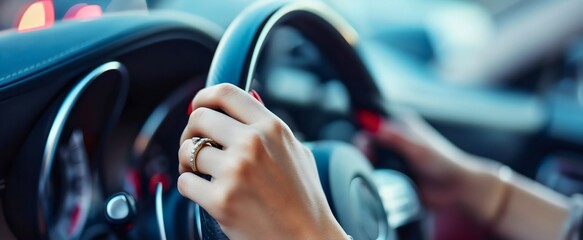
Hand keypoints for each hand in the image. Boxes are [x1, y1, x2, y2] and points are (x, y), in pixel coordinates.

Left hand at [177, 84, 346, 239]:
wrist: (306, 238)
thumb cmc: (304, 198)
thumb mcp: (296, 151)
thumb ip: (270, 127)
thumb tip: (248, 101)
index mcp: (271, 127)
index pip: (225, 93)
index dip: (203, 97)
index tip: (197, 107)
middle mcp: (252, 143)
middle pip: (199, 117)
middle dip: (191, 131)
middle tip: (195, 145)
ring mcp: (235, 171)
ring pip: (187, 151)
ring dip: (188, 161)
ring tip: (201, 173)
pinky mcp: (221, 199)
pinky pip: (185, 182)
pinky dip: (190, 187)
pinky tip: (205, 192)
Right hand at [370, 110, 504, 221]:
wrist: (456, 190)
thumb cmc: (444, 164)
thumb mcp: (418, 149)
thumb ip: (394, 136)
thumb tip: (370, 121)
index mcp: (401, 125)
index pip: (371, 123)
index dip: (365, 135)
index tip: (366, 148)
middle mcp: (395, 139)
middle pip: (367, 141)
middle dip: (364, 152)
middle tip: (371, 162)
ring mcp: (393, 157)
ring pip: (368, 157)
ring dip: (368, 165)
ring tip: (376, 172)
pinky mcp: (392, 173)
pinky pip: (374, 173)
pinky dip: (373, 176)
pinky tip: (378, 181)